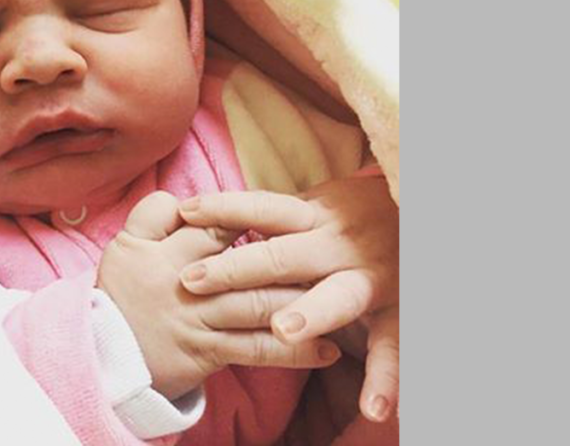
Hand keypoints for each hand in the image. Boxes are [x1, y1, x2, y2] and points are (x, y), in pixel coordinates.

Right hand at [97, 191, 341, 400]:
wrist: (104, 352)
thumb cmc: (121, 293)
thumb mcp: (125, 244)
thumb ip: (152, 213)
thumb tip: (184, 199)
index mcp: (167, 249)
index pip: (218, 223)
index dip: (252, 217)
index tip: (288, 215)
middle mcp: (186, 282)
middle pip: (247, 264)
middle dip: (290, 259)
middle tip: (330, 251)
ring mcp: (199, 320)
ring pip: (257, 305)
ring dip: (303, 303)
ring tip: (343, 298)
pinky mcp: (207, 353)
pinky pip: (256, 351)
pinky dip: (292, 350)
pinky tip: (325, 349)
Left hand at [176, 177, 398, 421]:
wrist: (428, 216)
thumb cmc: (363, 213)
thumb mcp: (321, 204)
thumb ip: (277, 216)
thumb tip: (211, 214)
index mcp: (317, 216)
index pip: (264, 208)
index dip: (225, 209)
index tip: (185, 210)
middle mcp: (341, 244)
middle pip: (283, 256)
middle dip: (237, 268)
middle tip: (193, 280)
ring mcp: (371, 278)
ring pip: (338, 296)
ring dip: (311, 312)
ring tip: (283, 331)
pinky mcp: (400, 312)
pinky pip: (393, 347)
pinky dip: (386, 378)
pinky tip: (372, 409)